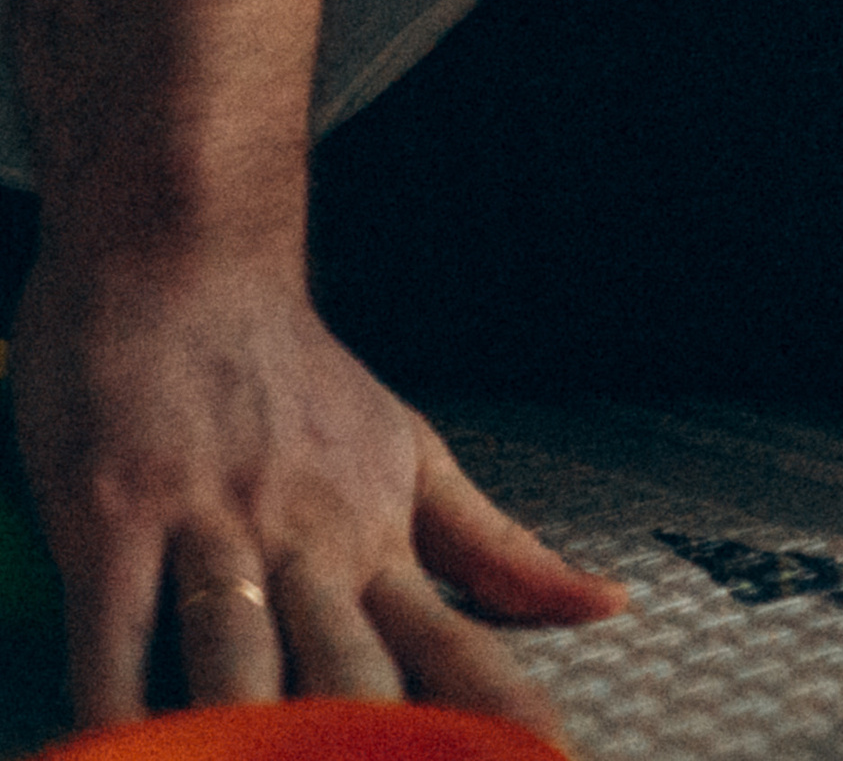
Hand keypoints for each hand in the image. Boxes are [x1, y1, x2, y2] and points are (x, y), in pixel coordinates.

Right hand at [9, 244, 626, 735]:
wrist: (187, 255)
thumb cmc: (291, 375)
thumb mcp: (410, 452)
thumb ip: (495, 547)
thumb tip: (603, 608)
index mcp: (379, 533)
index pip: (455, 646)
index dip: (492, 718)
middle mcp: (308, 536)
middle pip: (349, 674)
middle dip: (363, 742)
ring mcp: (212, 523)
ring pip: (239, 661)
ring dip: (250, 731)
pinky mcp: (116, 515)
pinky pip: (114, 633)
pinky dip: (117, 703)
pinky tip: (123, 744)